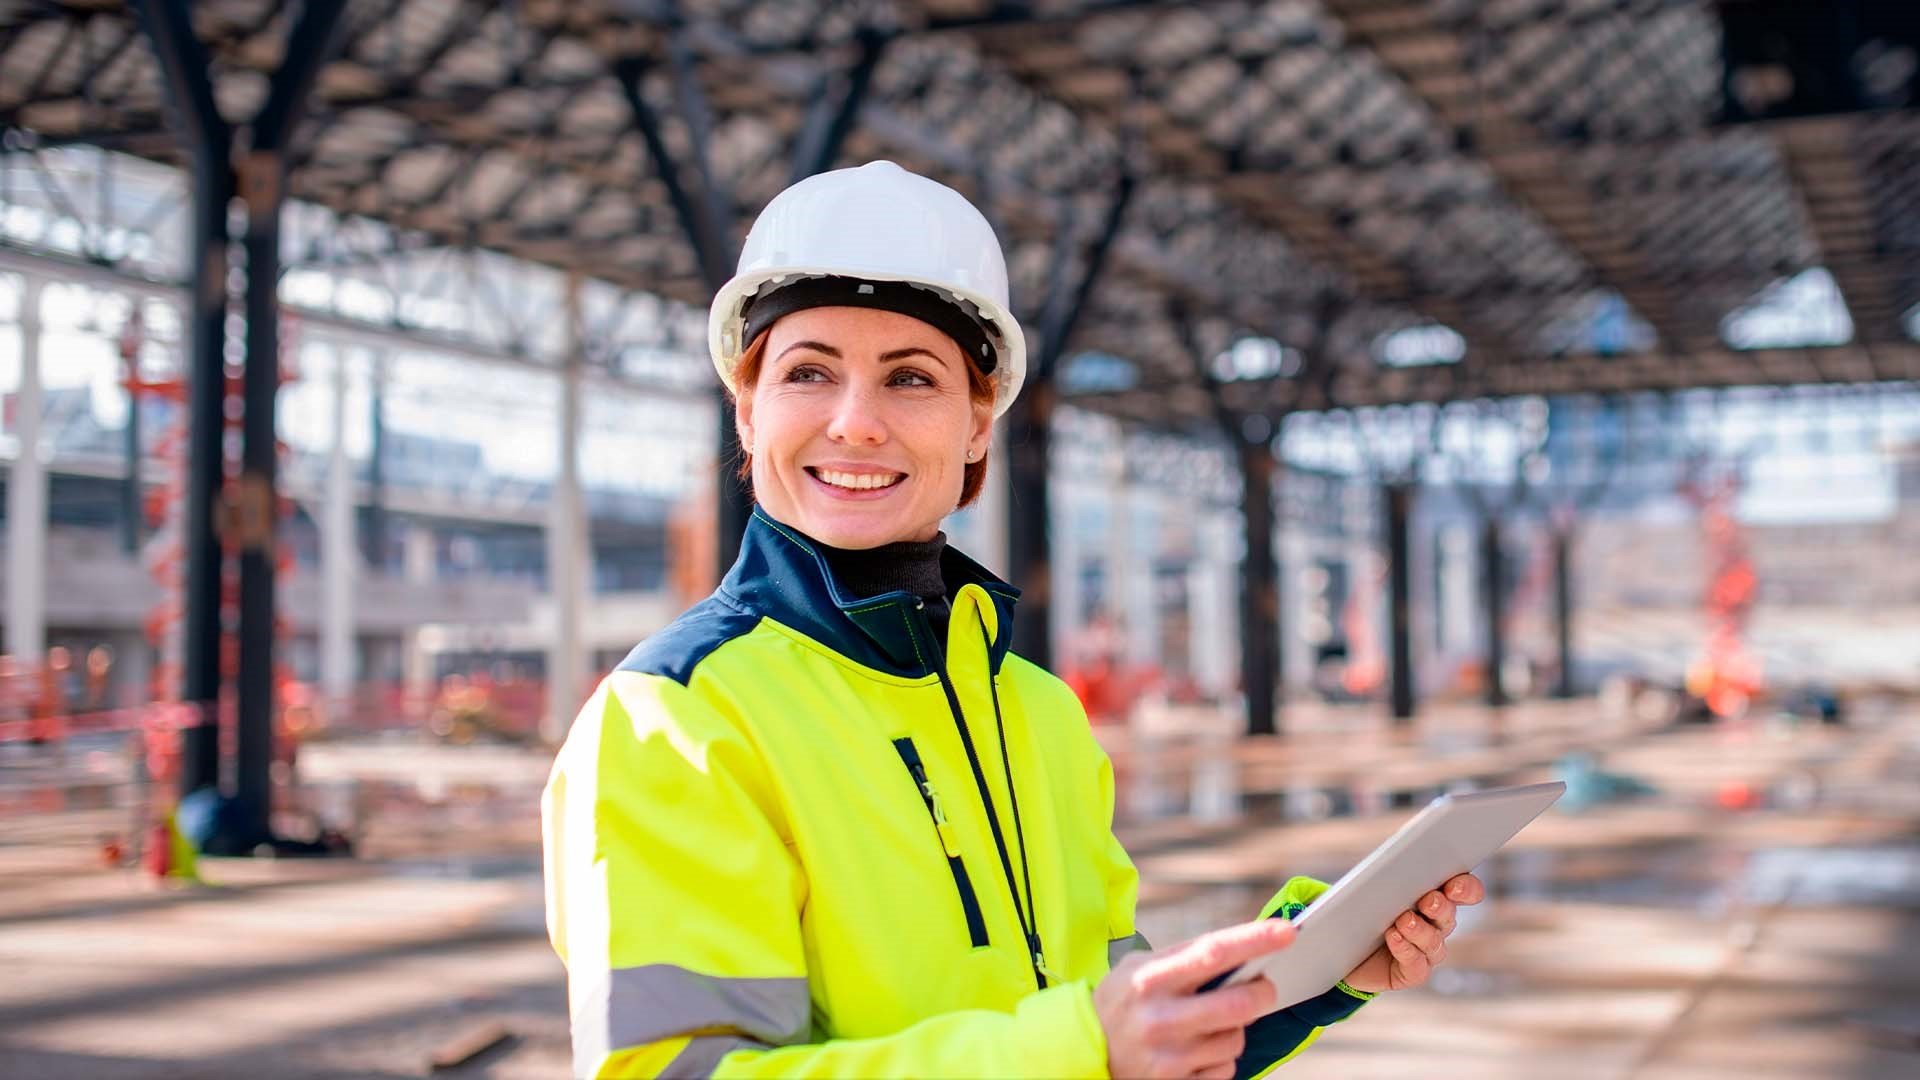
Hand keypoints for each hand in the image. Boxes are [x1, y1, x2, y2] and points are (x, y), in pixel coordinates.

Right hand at [1095, 919, 1293, 1078]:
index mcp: (1150, 979)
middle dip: (1262, 993)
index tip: (1286, 931)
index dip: (1254, 940)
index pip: (1212, 953)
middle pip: (1238, 1005)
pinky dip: (1220, 1058)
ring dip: (1235, 1029)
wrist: (1086, 1051)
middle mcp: (1160, 1019)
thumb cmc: (1123, 1001)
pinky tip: (1197, 1050)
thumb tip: (1244, 949)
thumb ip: (1185, 958)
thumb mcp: (1139, 968)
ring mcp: (1169, 1057)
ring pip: (1236, 1039)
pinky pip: (1226, 1069)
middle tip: (1264, 987)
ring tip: (1210, 1023)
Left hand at [1342, 872, 1483, 992]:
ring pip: (1433, 941)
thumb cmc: (1361, 911)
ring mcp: (1427, 951)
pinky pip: (1416, 964)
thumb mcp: (1372, 888)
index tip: (1454, 884)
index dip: (1466, 888)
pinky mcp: (1413, 972)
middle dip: (1441, 907)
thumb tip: (1390, 865)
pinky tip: (1394, 938)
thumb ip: (1388, 877)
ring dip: (1420, 930)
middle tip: (1429, 900)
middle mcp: (1437, 924)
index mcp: (1435, 896)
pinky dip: (1405, 949)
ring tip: (1404, 920)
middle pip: (1448, 914)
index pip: (1464, 890)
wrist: (1342, 950)